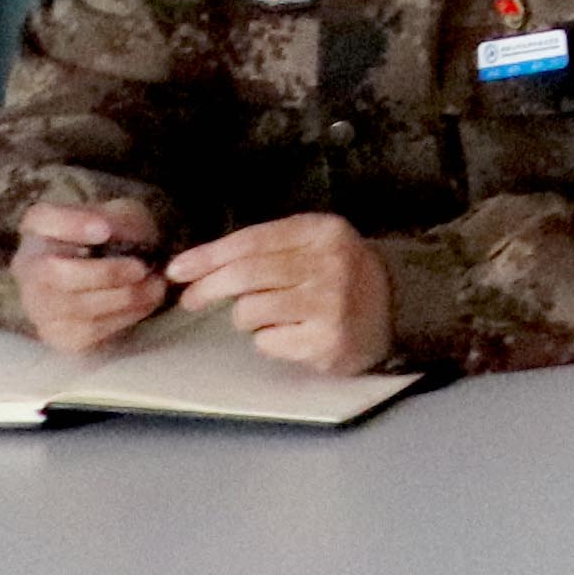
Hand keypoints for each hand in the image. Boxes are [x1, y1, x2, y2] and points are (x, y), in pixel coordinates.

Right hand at [8, 202, 168, 353]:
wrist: (121, 275)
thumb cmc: (119, 238)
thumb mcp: (124, 216)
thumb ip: (117, 221)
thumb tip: (106, 231)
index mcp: (38, 226)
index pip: (42, 218)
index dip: (72, 224)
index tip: (105, 229)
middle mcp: (26, 265)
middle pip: (54, 271)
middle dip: (106, 272)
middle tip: (142, 268)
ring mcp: (36, 303)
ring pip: (73, 306)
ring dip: (124, 297)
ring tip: (155, 286)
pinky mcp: (56, 334)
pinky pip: (88, 331)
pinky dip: (124, 317)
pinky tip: (144, 303)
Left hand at [172, 214, 391, 377]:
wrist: (396, 306)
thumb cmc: (336, 273)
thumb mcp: (309, 244)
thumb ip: (262, 248)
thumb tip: (194, 266)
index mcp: (322, 232)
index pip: (251, 241)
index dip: (207, 256)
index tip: (178, 270)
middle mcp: (330, 264)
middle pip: (245, 275)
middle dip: (207, 288)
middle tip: (191, 299)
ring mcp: (331, 304)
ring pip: (250, 311)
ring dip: (246, 317)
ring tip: (270, 315)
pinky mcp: (328, 341)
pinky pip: (268, 342)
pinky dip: (269, 340)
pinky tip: (293, 333)